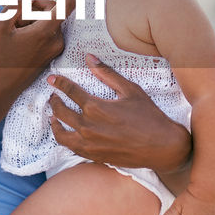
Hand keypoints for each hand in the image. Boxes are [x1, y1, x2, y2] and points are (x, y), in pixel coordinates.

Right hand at [0, 0, 74, 107]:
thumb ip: (17, 5)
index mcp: (46, 31)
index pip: (67, 3)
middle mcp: (56, 39)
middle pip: (52, 8)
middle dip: (34, 5)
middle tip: (13, 18)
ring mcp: (56, 47)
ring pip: (49, 19)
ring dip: (32, 18)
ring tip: (14, 32)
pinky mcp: (53, 52)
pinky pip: (47, 30)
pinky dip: (35, 28)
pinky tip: (19, 38)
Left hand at [47, 54, 192, 171]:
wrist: (162, 147)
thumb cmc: (149, 116)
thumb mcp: (130, 90)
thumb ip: (107, 73)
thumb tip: (90, 57)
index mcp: (95, 107)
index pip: (70, 91)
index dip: (59, 83)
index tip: (52, 79)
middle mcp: (88, 127)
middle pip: (61, 112)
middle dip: (54, 101)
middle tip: (53, 96)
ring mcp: (89, 144)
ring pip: (61, 134)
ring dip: (54, 124)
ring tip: (53, 117)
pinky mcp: (94, 156)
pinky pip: (72, 148)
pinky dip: (66, 139)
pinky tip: (68, 134)